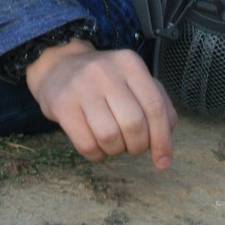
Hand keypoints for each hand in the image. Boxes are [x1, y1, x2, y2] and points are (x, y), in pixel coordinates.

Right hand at [25, 40, 175, 168]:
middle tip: (132, 146)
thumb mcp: (133, 80)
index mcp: (130, 64)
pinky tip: (96, 146)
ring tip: (112, 143)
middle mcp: (106, 71)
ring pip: (109, 136)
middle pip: (134, 124)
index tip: (163, 161)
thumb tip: (166, 144)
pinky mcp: (62, 104)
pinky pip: (86, 144)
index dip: (162, 139)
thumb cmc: (104, 82)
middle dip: (137, 146)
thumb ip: (157, 104)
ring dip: (115, 150)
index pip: (155, 106)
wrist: (58, 66)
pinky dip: (96, 155)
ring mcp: (81, 87)